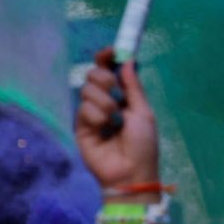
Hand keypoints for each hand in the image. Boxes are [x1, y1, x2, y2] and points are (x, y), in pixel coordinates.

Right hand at [76, 47, 159, 188]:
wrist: (131, 172)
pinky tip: (104, 129)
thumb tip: (128, 60)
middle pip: (94, 73)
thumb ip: (134, 86)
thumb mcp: (143, 112)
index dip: (108, 57)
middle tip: (116, 94)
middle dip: (105, 79)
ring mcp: (91, 113)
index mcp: (122, 97)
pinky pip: (83, 108)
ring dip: (104, 101)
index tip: (112, 51)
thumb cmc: (143, 145)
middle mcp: (105, 101)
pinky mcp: (79, 125)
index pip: (109, 69)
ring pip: (87, 88)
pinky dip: (96, 116)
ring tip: (114, 120)